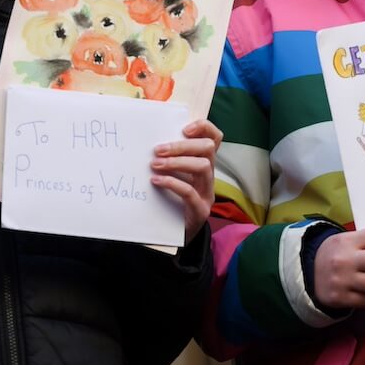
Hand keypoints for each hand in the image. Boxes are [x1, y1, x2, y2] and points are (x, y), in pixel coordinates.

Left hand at [151, 118, 222, 242]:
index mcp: (204, 164)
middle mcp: (209, 176)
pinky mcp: (200, 210)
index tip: (185, 128)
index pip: (214, 139)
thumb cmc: (171, 201)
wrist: (175, 236)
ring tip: (155, 165)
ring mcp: (207, 193)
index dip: (204, 128)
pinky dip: (172, 183)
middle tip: (159, 149)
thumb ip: (169, 160)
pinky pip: (190, 192)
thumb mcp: (173, 176)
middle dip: (183, 146)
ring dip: (177, 162)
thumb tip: (150, 141)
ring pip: (203, 167)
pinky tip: (156, 181)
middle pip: (208, 149)